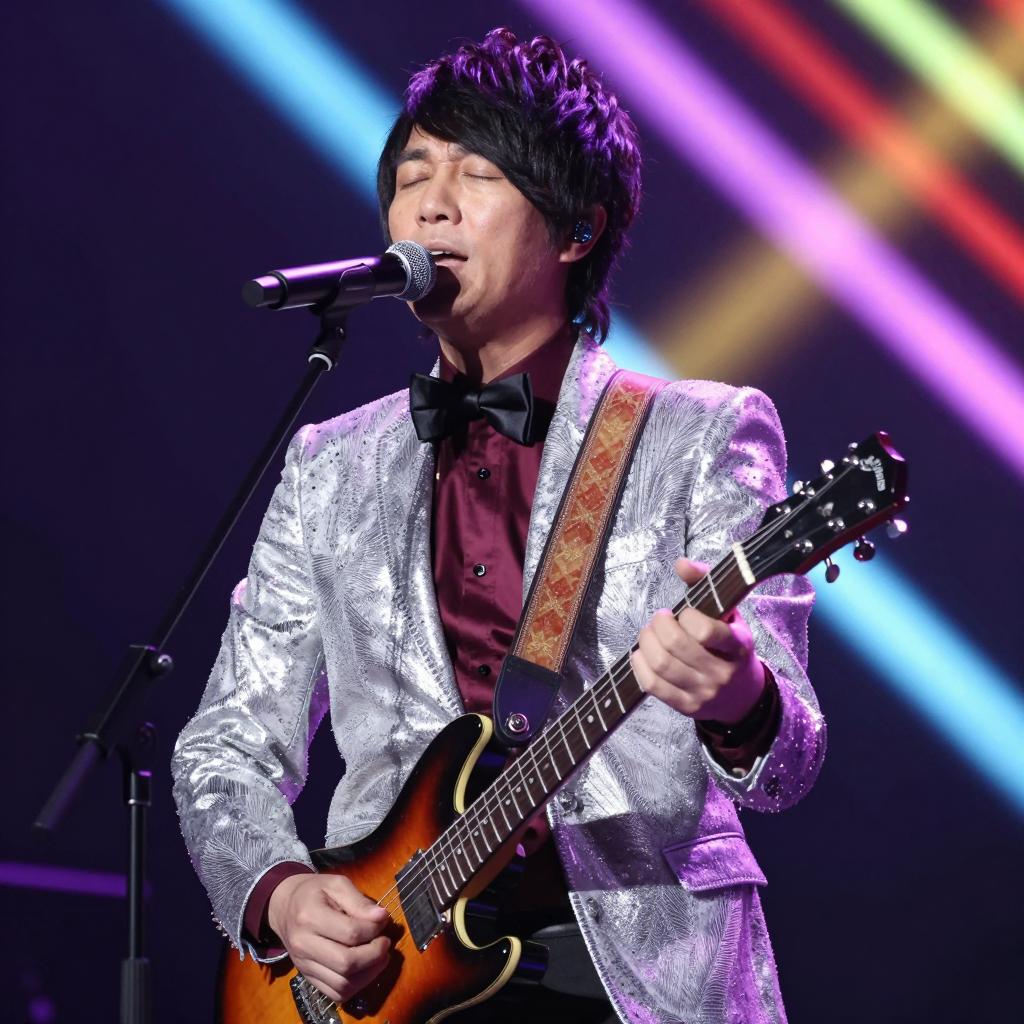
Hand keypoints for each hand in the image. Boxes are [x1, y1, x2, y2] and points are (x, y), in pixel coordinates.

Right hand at [267, 873, 390, 1002]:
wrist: (284, 907)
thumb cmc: (314, 892)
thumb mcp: (336, 884)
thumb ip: (359, 901)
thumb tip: (382, 917)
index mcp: (310, 916)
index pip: (350, 932)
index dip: (374, 928)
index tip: (383, 920)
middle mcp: (304, 945)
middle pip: (346, 963)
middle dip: (375, 955)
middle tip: (385, 941)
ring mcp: (304, 965)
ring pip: (343, 984)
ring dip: (370, 973)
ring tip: (380, 956)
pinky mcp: (308, 978)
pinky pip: (336, 994)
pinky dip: (357, 985)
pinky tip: (367, 968)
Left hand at [630, 558, 764, 722]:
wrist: (742, 695)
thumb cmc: (729, 644)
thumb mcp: (728, 612)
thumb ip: (706, 582)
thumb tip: (681, 563)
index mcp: (737, 646)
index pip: (707, 631)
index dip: (687, 617)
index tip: (683, 612)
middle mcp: (722, 672)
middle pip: (675, 646)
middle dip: (658, 625)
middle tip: (659, 619)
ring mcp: (703, 692)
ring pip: (661, 665)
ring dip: (646, 642)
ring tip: (650, 634)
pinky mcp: (686, 707)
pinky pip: (652, 685)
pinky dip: (639, 665)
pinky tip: (642, 654)